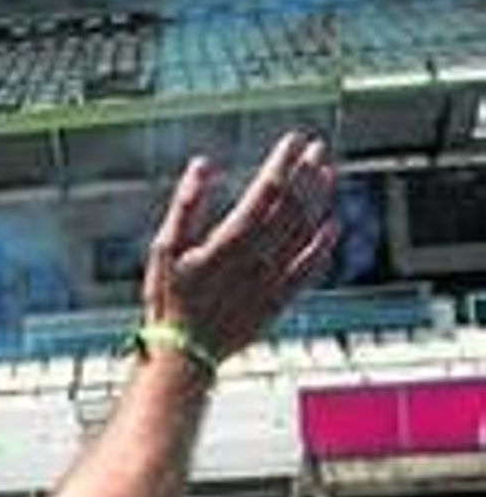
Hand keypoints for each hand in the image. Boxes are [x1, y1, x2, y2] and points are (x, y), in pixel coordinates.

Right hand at [142, 132, 337, 365]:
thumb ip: (185, 205)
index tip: (293, 140)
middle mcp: (255, 260)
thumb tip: (202, 164)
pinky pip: (308, 270)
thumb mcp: (164, 249)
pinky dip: (322, 247)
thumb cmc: (169, 301)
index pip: (265, 192)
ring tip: (326, 174)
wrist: (182, 356)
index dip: (282, 164)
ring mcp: (270, 282)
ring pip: (303, 233)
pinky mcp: (278, 302)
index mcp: (227, 243)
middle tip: (317, 148)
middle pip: (290, 208)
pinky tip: (332, 226)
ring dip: (318, 201)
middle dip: (306, 174)